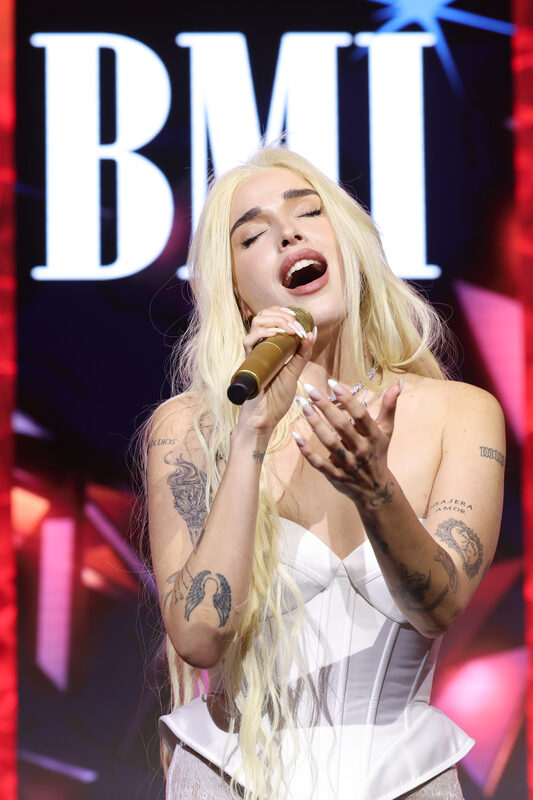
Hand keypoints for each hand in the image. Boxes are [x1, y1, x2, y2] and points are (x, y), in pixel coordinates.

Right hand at [236, 306, 315, 433]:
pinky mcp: (248, 361)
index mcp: (270, 346)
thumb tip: (311, 333)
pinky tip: (278, 335)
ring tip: (291, 329)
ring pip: (257, 322)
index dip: (285, 313)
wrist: (265, 418)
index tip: (300, 319)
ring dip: (277, 320)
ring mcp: (253, 353)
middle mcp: (259, 346)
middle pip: (263, 315)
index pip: (272, 318)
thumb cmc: (277, 398)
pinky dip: (265, 333)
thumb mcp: (294, 372)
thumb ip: (302, 354)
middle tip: (297, 325)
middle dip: (282, 314)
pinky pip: (250, 340)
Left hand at [293, 379, 401, 507]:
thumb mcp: (386, 431)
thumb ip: (389, 407)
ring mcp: (348, 464)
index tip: (332, 383)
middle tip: (309, 389)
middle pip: (341, 426)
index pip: (360, 415)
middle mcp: (361, 449)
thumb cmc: (378, 453)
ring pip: (329, 442)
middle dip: (325, 406)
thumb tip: (397, 384)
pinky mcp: (336, 476)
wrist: (376, 489)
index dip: (347, 399)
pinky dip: (307, 451)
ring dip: (315, 423)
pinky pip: (319, 463)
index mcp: (373, 436)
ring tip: (303, 406)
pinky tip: (296, 436)